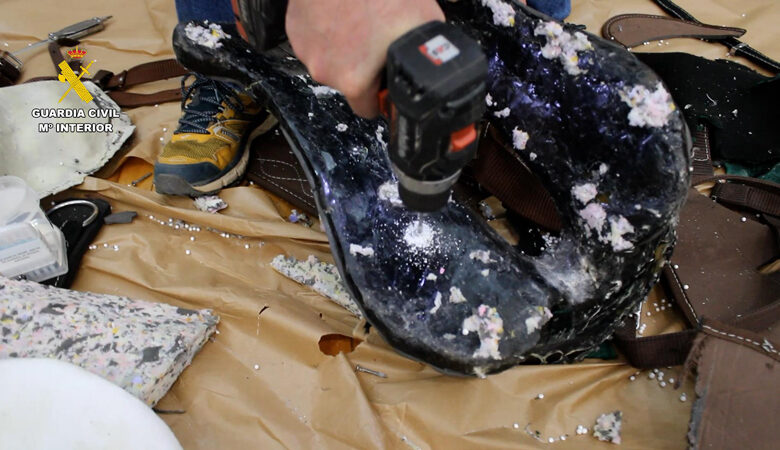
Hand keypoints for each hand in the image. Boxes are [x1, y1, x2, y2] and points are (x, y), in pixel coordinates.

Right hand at [285, 0, 444, 117]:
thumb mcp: (422, 21)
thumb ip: (426, 52)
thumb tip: (436, 62)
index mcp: (354, 81)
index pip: (367, 109)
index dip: (380, 94)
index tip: (387, 79)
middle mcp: (326, 71)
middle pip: (348, 82)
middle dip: (362, 65)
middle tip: (376, 37)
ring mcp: (306, 50)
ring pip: (329, 60)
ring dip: (343, 47)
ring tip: (358, 19)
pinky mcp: (294, 30)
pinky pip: (313, 39)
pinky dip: (325, 30)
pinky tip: (340, 12)